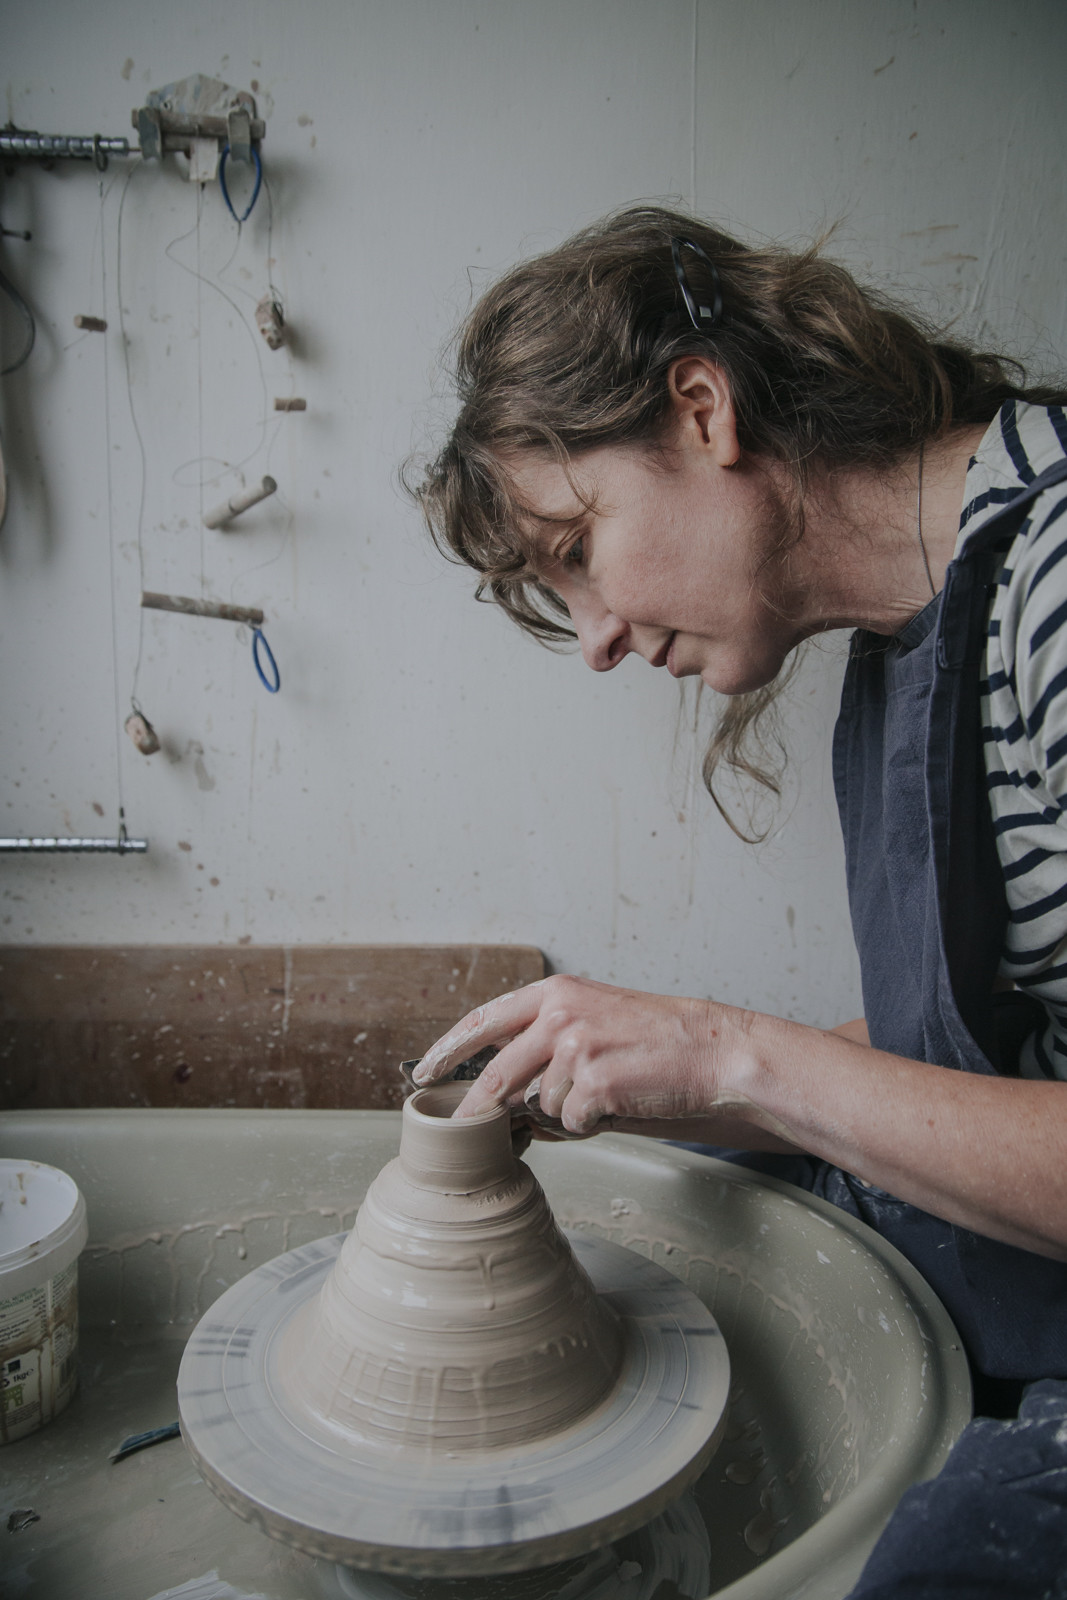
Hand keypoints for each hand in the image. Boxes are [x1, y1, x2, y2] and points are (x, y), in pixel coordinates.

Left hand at [413, 975, 719, 1134]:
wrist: (712, 1051)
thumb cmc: (657, 1041)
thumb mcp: (594, 1023)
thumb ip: (546, 1051)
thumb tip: (505, 1099)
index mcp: (556, 993)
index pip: (484, 1019)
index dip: (449, 1049)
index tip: (424, 1072)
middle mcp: (560, 1015)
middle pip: (498, 1074)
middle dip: (477, 1111)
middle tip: (462, 1130)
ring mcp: (576, 1047)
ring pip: (541, 1105)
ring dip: (565, 1113)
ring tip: (607, 1094)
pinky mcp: (595, 1082)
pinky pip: (572, 1122)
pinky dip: (590, 1124)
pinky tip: (619, 1104)